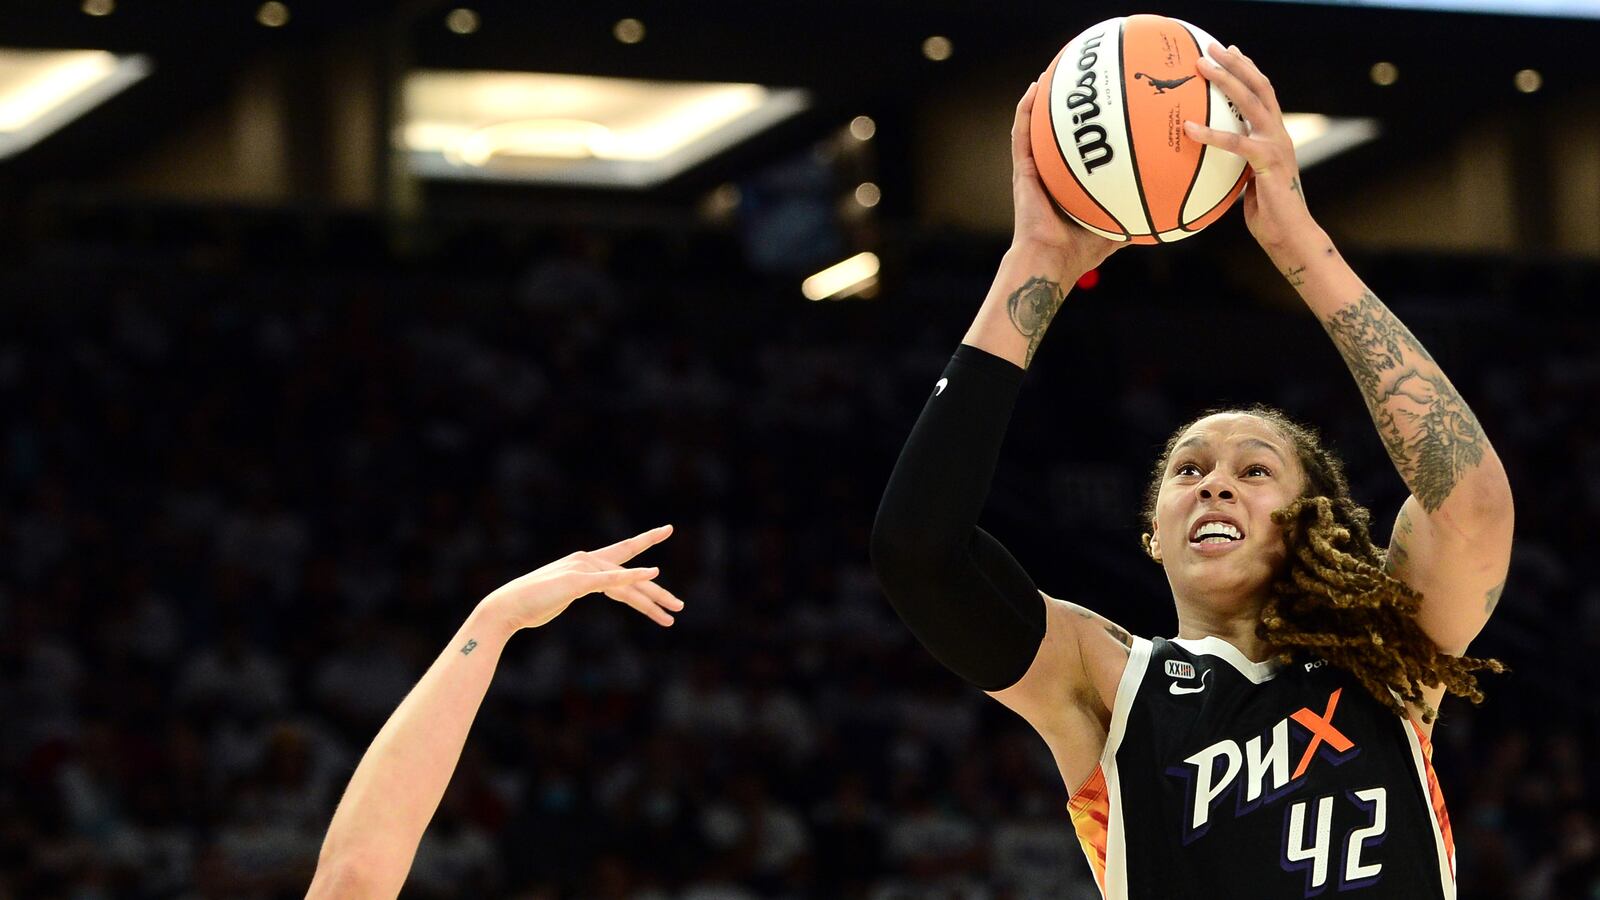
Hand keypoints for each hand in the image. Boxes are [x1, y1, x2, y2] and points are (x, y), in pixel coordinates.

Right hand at [483, 525, 683, 629]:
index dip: (646, 541)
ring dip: (653, 598)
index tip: (666, 529)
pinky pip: (610, 580)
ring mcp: (583, 569)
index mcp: (585, 563)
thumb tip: (582, 587)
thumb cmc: (532, 604)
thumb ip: (576, 587)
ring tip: (675, 610)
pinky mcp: (577, 582)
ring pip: (627, 583)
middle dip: (658, 592)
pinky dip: (631, 576)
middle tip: (680, 606)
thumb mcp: (562, 595)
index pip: (623, 553)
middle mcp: (587, 560)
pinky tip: (651, 573)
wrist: (507, 607)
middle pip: (631, 575)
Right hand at [1010, 81, 1123, 275]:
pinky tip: (1034, 89)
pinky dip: (1025, 111)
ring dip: (1041, 101)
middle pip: (1057, 135)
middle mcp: (1051, 174)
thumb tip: (1172, 210)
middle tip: (1081, 83)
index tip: (1105, 108)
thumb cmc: (1081, 252)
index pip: (1080, 151)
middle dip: (1067, 110)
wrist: (1052, 260)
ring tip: (1051, 74)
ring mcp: (1035, 170)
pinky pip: (1022, 135)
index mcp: (1070, 184)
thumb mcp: (1119, 228)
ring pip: (1035, 128)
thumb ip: (1140, 216)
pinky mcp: (1023, 170)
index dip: (1089, 130)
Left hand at [1184, 43, 1316, 250]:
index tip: (1229, 52)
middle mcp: (1279, 134)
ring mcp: (1276, 144)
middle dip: (1236, 63)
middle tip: (1212, 47)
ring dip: (1226, 80)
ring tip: (1202, 66)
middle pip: (1259, 86)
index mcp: (1275, 136)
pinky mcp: (1268, 161)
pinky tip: (1188, 128)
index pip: (1262, 93)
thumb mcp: (1247, 183)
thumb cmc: (1267, 214)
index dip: (1247, 70)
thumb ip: (1235, 166)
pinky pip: (1235, 142)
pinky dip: (1210, 134)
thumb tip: (1208, 163)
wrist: (1289, 234)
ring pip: (1251, 102)